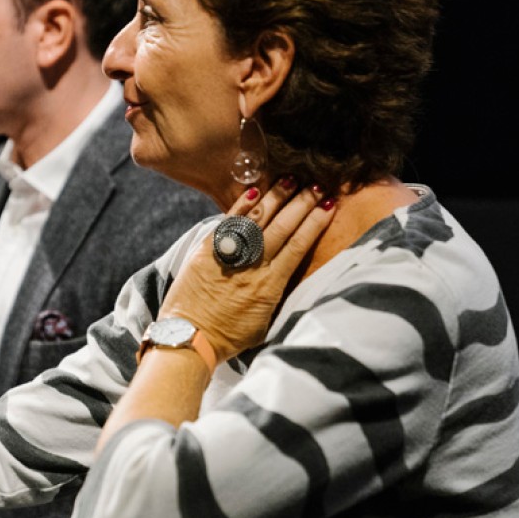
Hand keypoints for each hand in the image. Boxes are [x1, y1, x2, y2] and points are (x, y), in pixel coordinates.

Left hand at [159, 176, 334, 363]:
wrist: (189, 338)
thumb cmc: (229, 336)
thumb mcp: (263, 322)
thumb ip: (277, 296)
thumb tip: (289, 275)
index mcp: (270, 286)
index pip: (299, 246)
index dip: (315, 224)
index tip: (329, 206)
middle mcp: (252, 267)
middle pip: (282, 228)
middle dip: (302, 204)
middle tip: (317, 186)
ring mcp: (229, 256)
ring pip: (257, 220)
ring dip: (275, 198)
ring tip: (290, 180)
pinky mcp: (206, 251)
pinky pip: (227, 223)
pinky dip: (241, 206)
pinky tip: (255, 191)